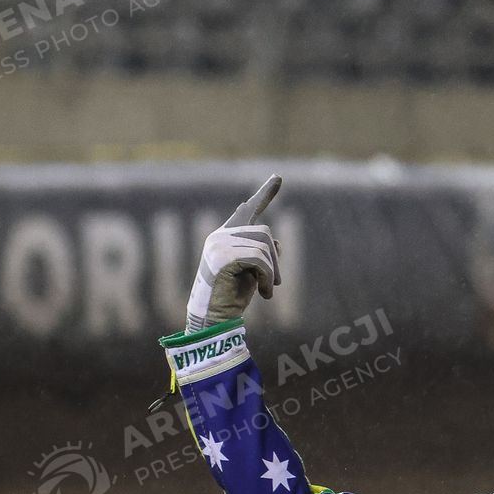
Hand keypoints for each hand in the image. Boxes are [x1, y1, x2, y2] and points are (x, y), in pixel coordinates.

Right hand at [185, 174, 282, 332]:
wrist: (215, 316)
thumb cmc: (233, 296)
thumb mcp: (254, 272)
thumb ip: (263, 254)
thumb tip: (277, 243)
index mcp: (226, 236)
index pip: (248, 211)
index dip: (265, 194)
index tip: (278, 177)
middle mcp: (221, 236)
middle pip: (265, 234)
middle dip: (275, 260)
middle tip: (275, 284)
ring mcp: (220, 244)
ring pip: (264, 247)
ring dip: (272, 272)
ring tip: (266, 290)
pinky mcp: (224, 257)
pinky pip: (260, 260)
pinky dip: (268, 279)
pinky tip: (264, 295)